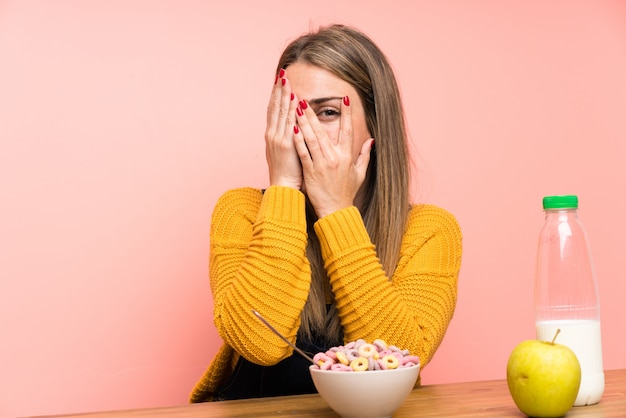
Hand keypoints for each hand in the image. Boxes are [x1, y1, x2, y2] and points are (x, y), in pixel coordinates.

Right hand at [265, 70, 301, 189]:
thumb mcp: (286, 152)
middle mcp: (272, 134)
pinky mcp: (285, 144)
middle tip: (281, 73)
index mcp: (273, 135)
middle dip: (278, 89)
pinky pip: (288, 123)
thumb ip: (289, 137)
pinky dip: (290, 110)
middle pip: (274, 107)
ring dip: (283, 95)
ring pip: (280, 112)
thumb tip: (295, 127)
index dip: (275, 95)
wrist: (284, 187)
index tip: (279, 81)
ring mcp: (277, 138)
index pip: (273, 110)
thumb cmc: (289, 172)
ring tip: (285, 80)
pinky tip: (293, 99)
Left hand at [293, 96, 373, 217]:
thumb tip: (372, 140)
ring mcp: (322, 164)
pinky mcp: (311, 172)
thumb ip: (364, 155)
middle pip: (323, 131)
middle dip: (313, 114)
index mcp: (347, 156)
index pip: (347, 130)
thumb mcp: (360, 174)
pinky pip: (304, 153)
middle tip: (305, 100)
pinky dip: (298, 141)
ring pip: (312, 139)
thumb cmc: (347, 192)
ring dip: (303, 123)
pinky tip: (293, 129)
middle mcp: (335, 158)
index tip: (344, 98)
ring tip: (296, 109)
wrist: (336, 210)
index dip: (346, 114)